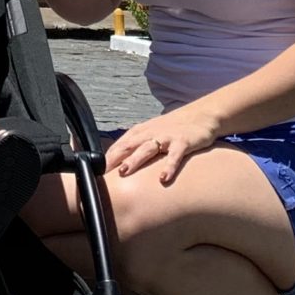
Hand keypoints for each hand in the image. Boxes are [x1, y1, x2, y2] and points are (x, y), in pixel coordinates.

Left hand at [106, 107, 222, 185]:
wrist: (201, 115)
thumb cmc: (173, 128)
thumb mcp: (152, 133)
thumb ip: (137, 146)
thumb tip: (119, 164)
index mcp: (141, 132)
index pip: (120, 144)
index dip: (107, 156)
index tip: (94, 169)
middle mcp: (151, 133)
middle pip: (129, 145)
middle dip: (114, 158)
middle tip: (101, 172)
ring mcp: (167, 137)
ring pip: (147, 148)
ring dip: (135, 159)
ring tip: (124, 171)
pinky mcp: (183, 142)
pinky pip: (175, 156)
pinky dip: (169, 166)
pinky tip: (163, 178)